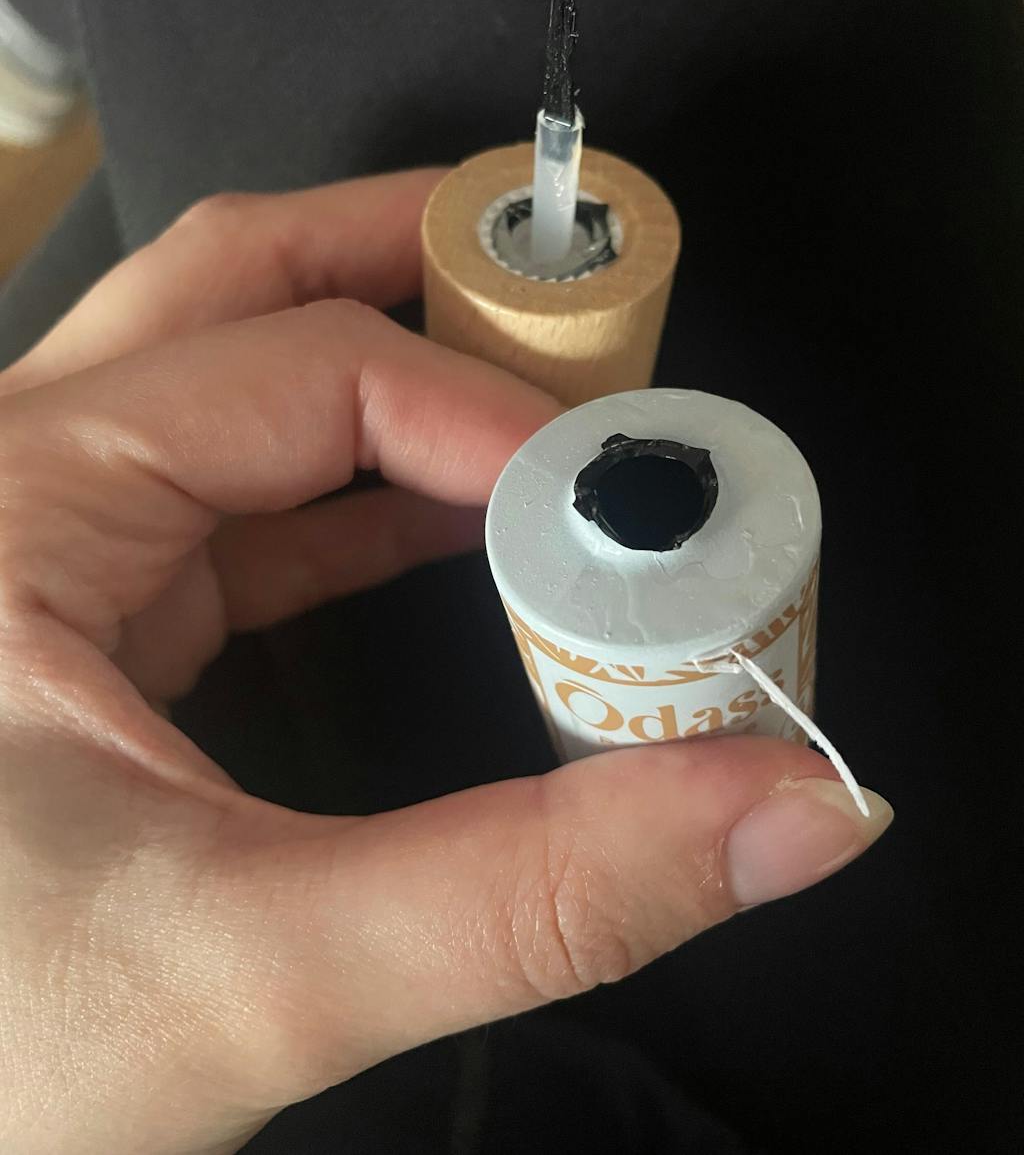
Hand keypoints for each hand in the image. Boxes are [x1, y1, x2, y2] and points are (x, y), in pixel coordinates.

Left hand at [0, 172, 891, 1154]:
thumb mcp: (261, 976)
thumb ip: (537, 893)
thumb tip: (795, 806)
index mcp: (14, 506)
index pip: (304, 368)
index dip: (492, 409)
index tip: (627, 497)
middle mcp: (12, 482)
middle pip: (237, 286)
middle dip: (416, 265)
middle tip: (570, 278)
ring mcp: (41, 539)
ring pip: (234, 375)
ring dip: (400, 371)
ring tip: (542, 384)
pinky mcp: (84, 610)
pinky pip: (239, 496)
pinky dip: (364, 490)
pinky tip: (465, 522)